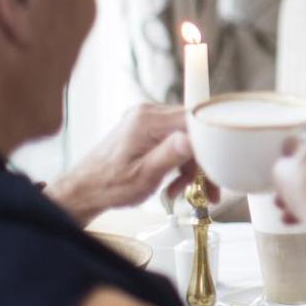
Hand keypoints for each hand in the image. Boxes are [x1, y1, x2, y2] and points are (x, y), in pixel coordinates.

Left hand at [46, 104, 213, 223]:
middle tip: (210, 189)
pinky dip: (180, 163)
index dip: (211, 142)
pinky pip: (175, 141)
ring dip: (192, 166)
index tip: (220, 164)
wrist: (85, 190)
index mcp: (147, 120)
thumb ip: (169, 155)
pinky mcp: (147, 131)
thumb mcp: (144, 176)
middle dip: (203, 161)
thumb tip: (192, 139)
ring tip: (185, 192)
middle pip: (193, 130)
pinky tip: (175, 183)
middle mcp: (148, 114)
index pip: (194, 120)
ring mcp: (147, 121)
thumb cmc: (108, 186)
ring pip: (187, 138)